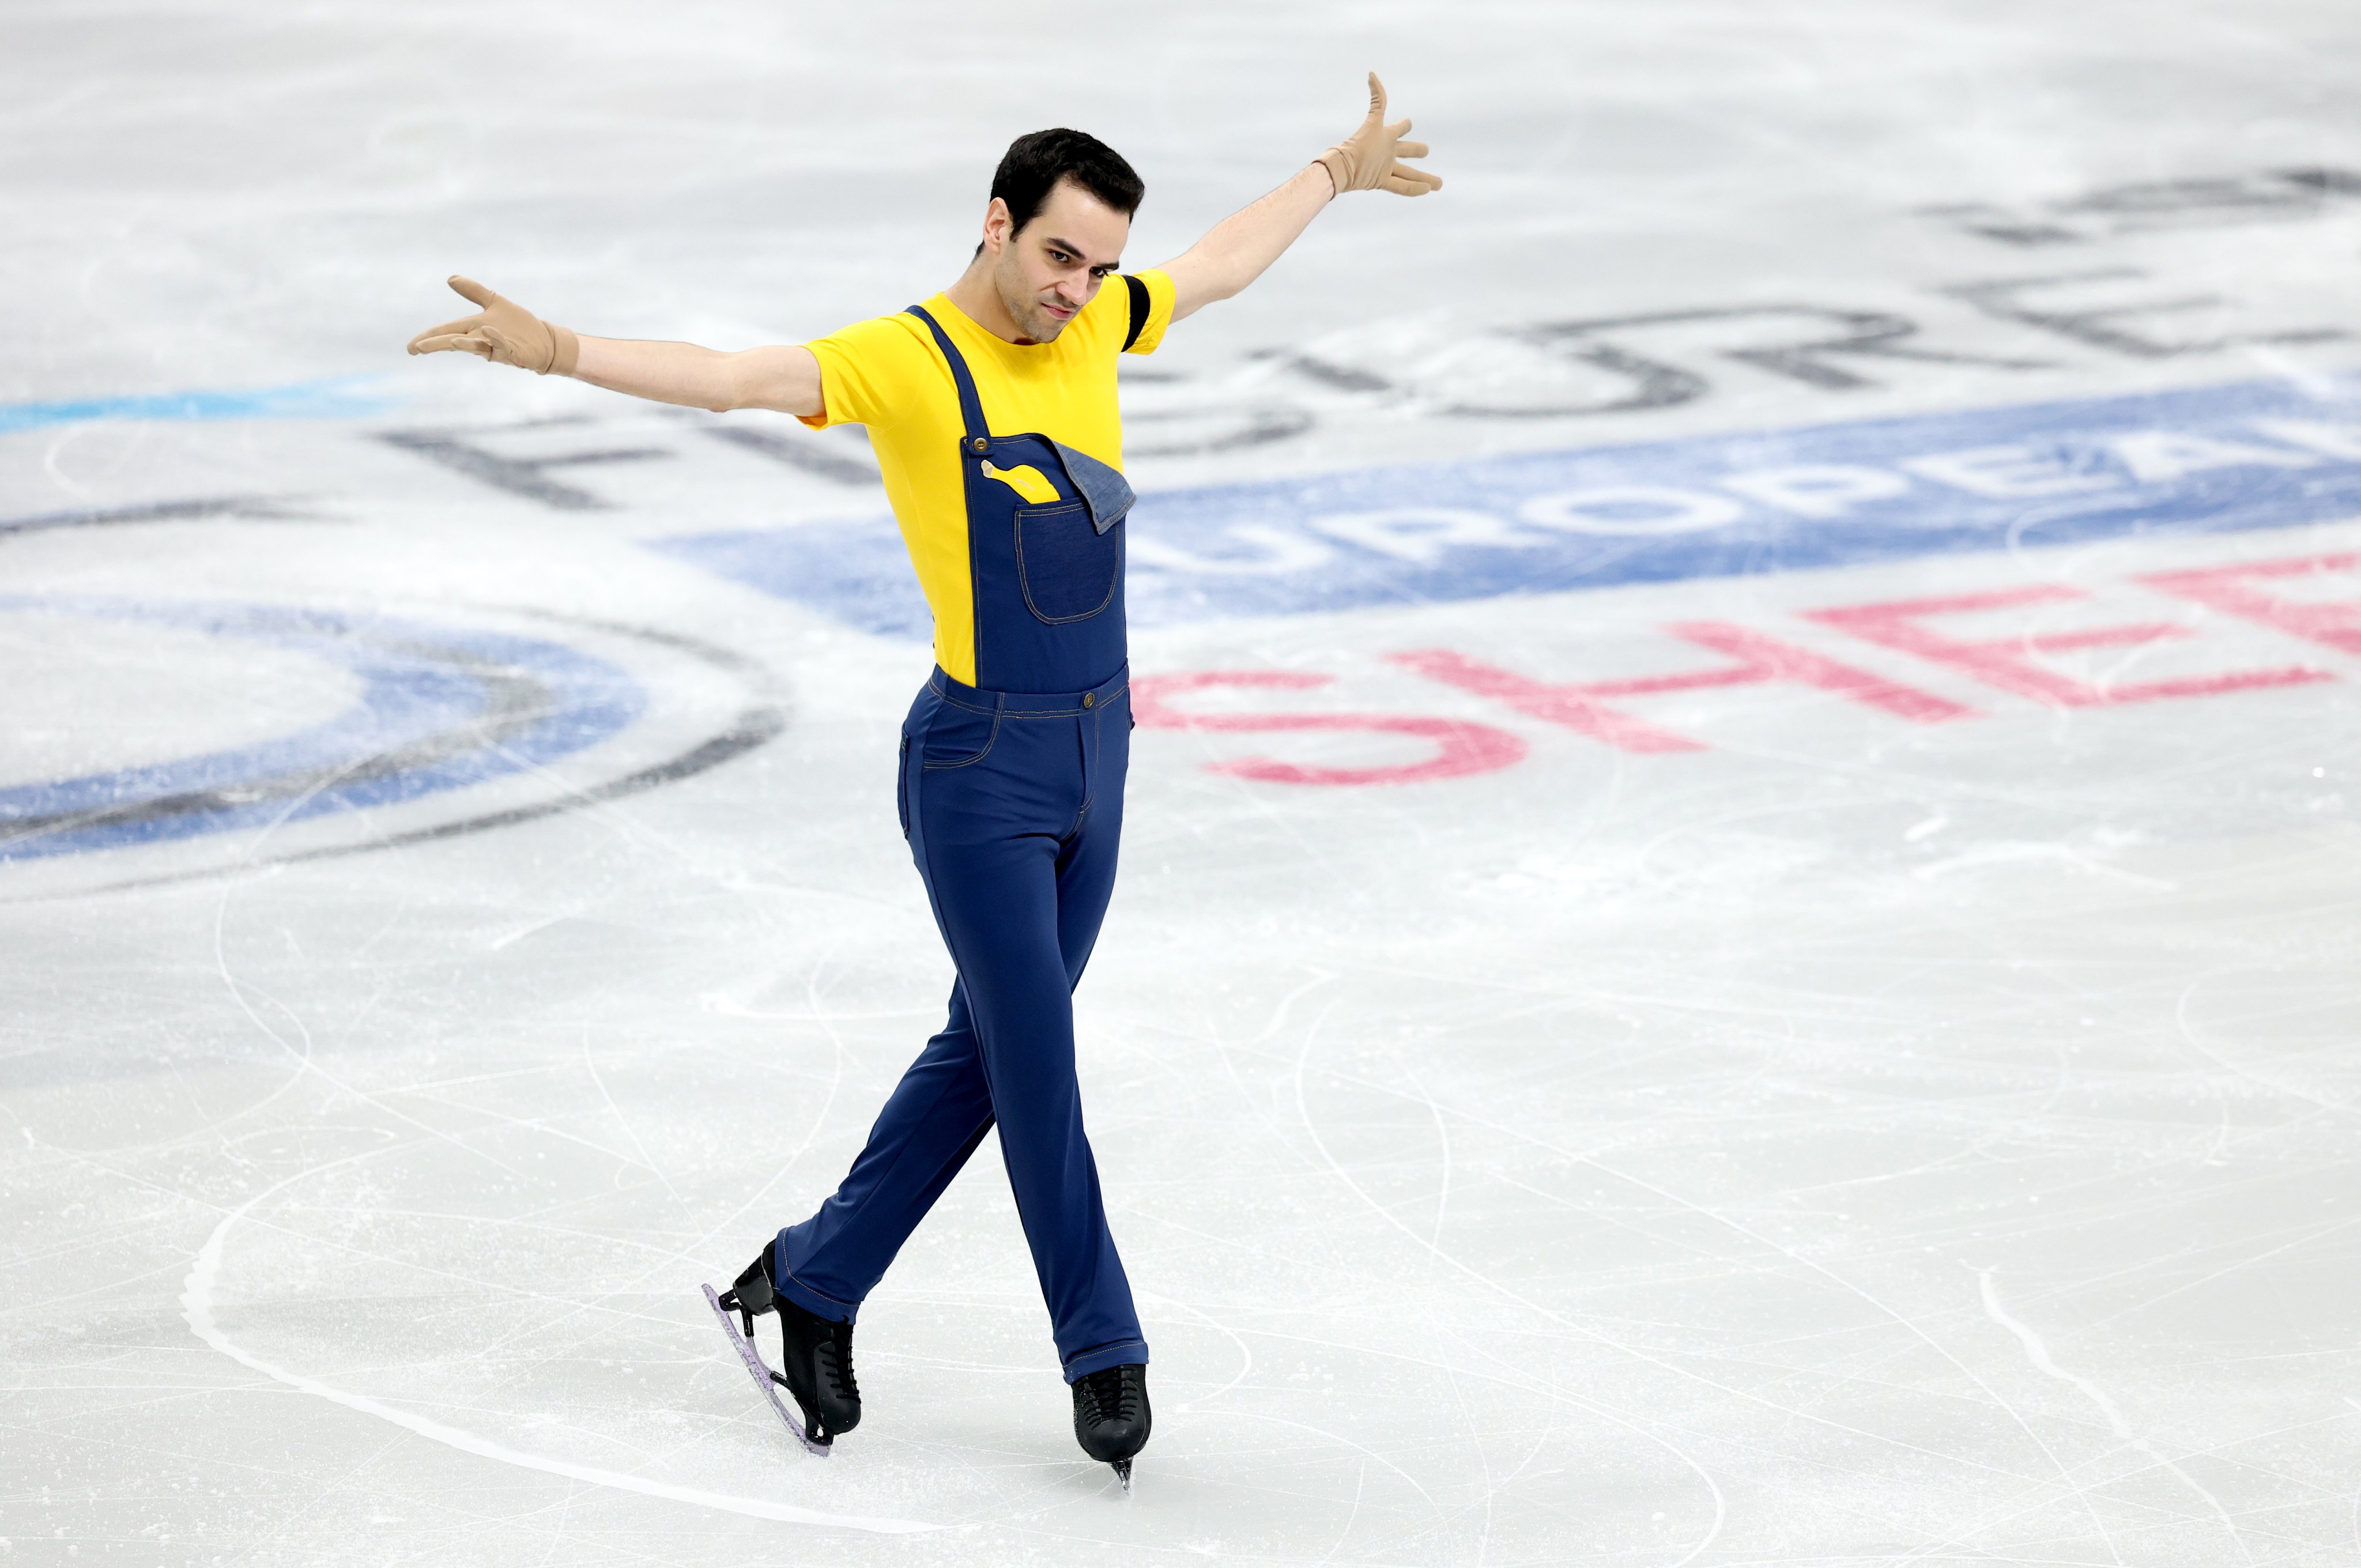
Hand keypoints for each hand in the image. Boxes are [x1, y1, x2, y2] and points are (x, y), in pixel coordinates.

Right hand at [406, 276, 579, 374]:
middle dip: (436, 344)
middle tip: (415, 349)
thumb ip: (473, 291)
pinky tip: (490, 332)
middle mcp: (482, 340)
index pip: (446, 331)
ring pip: (477, 346)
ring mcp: (497, 347)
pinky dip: (496, 340)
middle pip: (454, 341)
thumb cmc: (518, 326)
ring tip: (451, 342)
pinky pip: (503, 347)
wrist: (545, 341)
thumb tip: (451, 278)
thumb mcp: (494, 302)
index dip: (428, 338)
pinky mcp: (514, 352)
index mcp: (474, 328)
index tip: (410, 348)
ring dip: (465, 343)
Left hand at [1315, 73, 1441, 197]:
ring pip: (1409, 173)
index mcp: (1386, 135)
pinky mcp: (1381, 182)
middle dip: (1417, 150)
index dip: (1404, 125)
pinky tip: (1427, 191)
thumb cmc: (1359, 143)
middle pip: (1407, 150)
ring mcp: (1384, 167)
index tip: (1408, 124)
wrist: (1344, 167)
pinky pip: (1401, 187)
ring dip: (1424, 178)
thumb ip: (1377, 99)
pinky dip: (1414, 189)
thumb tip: (1371, 73)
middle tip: (1425, 151)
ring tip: (1439, 184)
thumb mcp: (1373, 120)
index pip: (1400, 128)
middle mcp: (1387, 151)